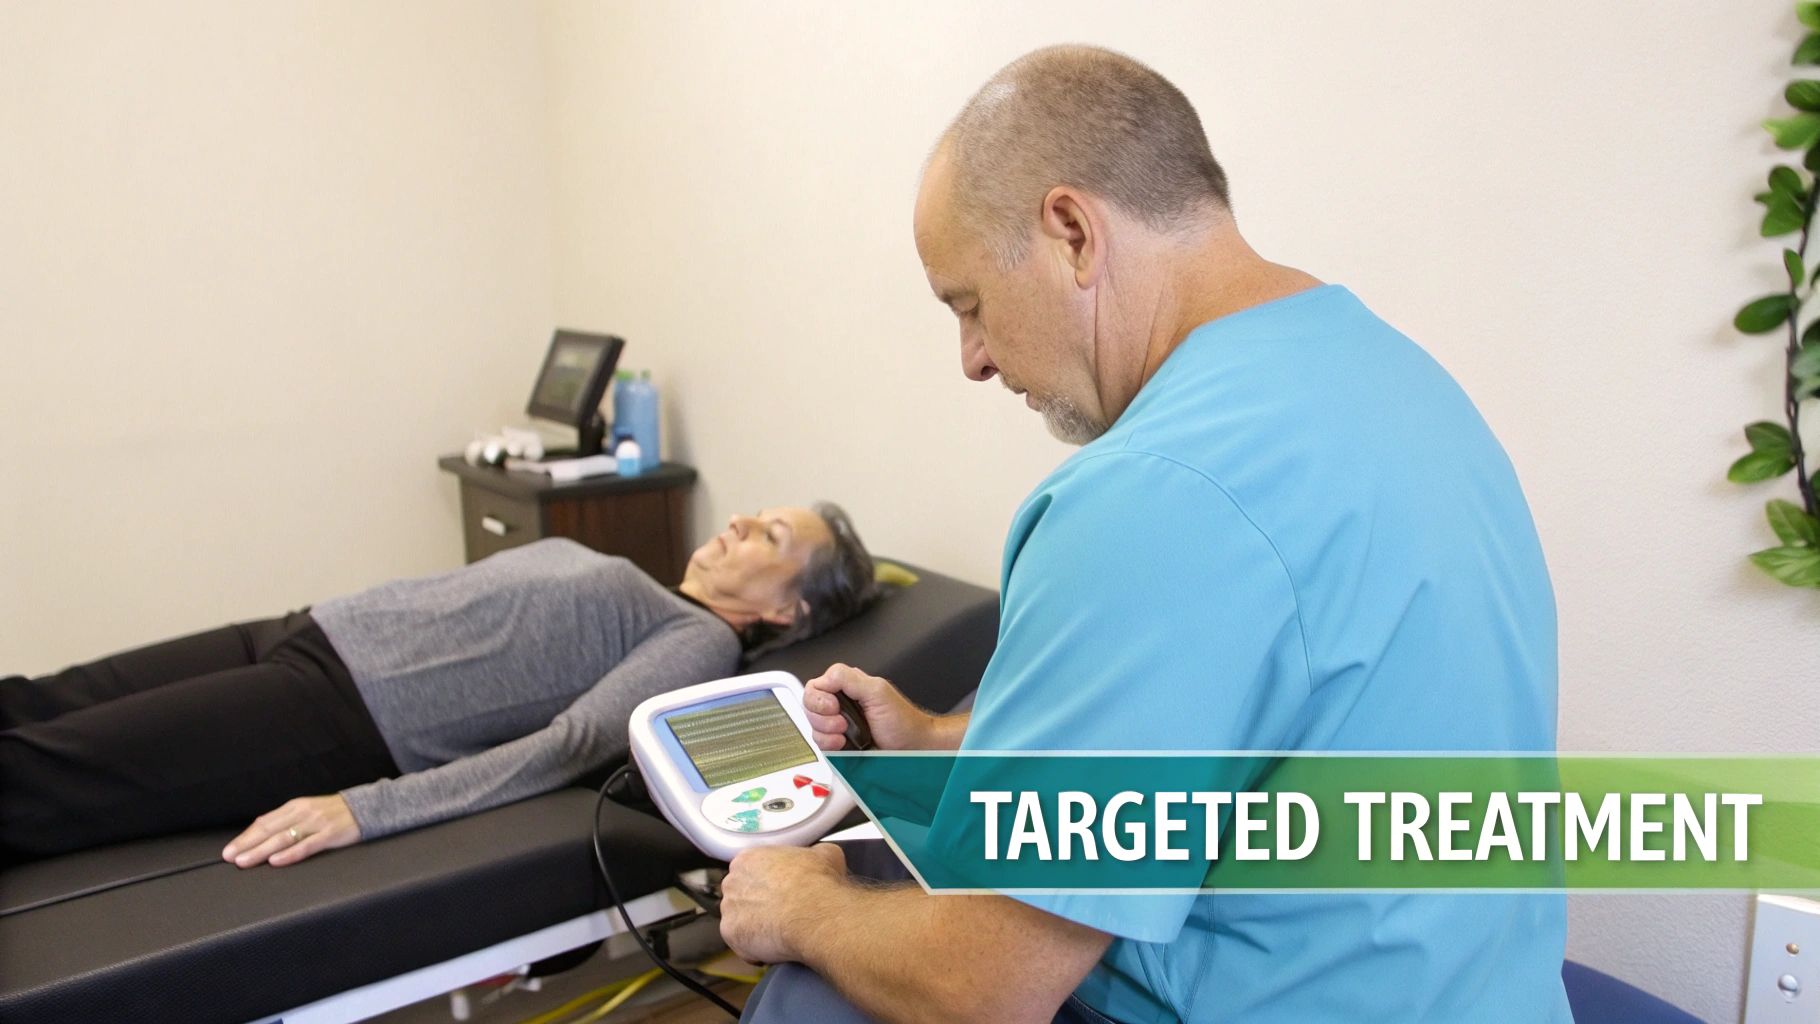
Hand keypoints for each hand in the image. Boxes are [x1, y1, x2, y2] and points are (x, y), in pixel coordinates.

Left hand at [222, 795, 361, 867]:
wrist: (369, 807)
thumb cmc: (335, 813)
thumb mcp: (309, 811)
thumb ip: (288, 822)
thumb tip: (261, 835)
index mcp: (295, 806)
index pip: (264, 822)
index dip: (245, 836)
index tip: (229, 850)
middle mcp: (303, 812)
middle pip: (269, 830)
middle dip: (247, 844)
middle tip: (229, 857)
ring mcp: (317, 823)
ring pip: (283, 838)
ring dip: (261, 851)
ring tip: (245, 861)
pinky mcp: (331, 834)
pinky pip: (307, 845)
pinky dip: (290, 854)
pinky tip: (276, 861)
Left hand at [719, 843, 848, 964]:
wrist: (815, 915)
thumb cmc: (818, 885)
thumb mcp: (826, 855)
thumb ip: (814, 853)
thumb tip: (820, 857)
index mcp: (749, 858)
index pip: (750, 870)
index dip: (767, 883)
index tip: (780, 891)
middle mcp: (732, 881)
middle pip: (741, 895)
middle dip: (757, 904)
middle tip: (781, 912)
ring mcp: (728, 909)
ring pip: (740, 920)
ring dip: (755, 927)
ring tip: (780, 931)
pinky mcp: (730, 935)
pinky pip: (741, 944)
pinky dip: (755, 949)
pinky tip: (775, 946)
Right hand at [803, 663, 936, 750]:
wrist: (912, 748)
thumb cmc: (902, 721)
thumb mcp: (877, 691)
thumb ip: (847, 678)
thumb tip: (824, 678)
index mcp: (847, 687)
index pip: (815, 687)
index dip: (819, 699)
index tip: (835, 707)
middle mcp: (840, 705)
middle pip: (809, 708)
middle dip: (824, 718)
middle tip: (843, 722)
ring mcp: (838, 725)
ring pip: (813, 728)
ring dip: (828, 733)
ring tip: (847, 735)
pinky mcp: (839, 745)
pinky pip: (821, 745)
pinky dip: (830, 746)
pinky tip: (845, 745)